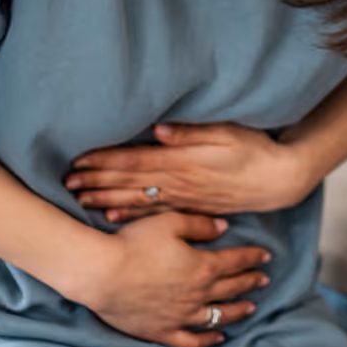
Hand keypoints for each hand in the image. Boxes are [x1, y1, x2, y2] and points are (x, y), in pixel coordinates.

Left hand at [63, 122, 313, 222]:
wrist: (280, 180)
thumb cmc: (256, 149)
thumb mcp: (228, 131)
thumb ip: (191, 131)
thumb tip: (158, 129)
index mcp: (183, 160)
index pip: (135, 160)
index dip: (105, 161)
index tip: (78, 160)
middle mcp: (179, 182)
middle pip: (130, 182)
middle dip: (96, 182)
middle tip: (66, 184)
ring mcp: (184, 198)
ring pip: (138, 200)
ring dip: (107, 200)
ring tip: (80, 200)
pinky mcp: (192, 207)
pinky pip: (155, 214)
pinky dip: (132, 216)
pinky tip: (113, 218)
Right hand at [84, 211, 272, 346]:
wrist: (102, 274)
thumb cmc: (134, 243)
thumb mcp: (169, 223)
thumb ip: (199, 226)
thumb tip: (223, 227)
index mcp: (202, 266)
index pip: (236, 261)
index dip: (253, 258)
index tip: (266, 256)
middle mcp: (197, 294)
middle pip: (232, 289)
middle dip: (250, 282)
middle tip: (263, 280)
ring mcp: (181, 316)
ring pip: (218, 316)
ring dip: (237, 311)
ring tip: (250, 307)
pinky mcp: (162, 331)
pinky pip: (191, 341)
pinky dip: (208, 340)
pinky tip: (218, 337)